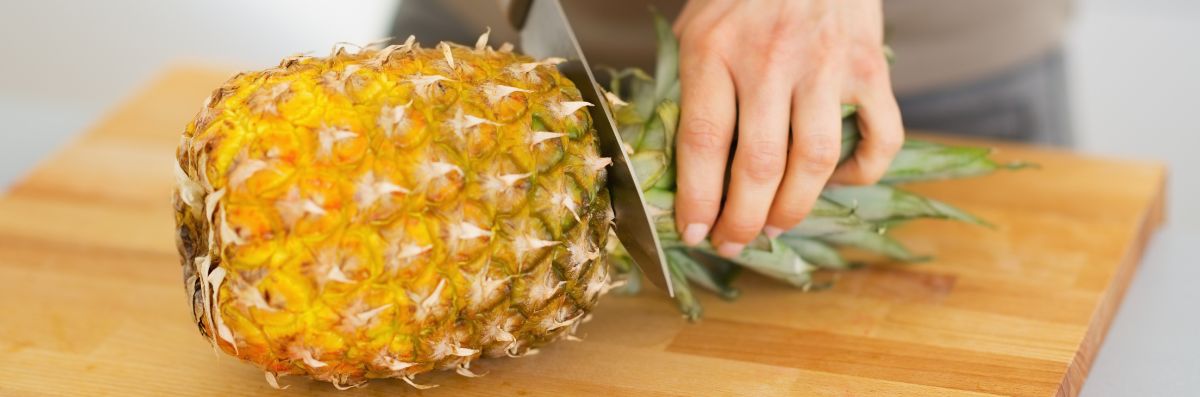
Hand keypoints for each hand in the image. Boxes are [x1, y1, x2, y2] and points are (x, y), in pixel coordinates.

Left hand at [672, 0, 902, 256]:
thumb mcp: (697, 28)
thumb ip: (689, 88)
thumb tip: (678, 165)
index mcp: (714, 50)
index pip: (703, 142)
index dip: (698, 199)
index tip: (695, 231)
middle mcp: (770, 60)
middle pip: (758, 165)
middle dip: (743, 220)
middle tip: (733, 242)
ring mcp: (825, 65)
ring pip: (814, 161)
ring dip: (793, 208)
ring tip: (774, 226)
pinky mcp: (869, 66)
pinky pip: (878, 136)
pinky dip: (862, 172)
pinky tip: (838, 182)